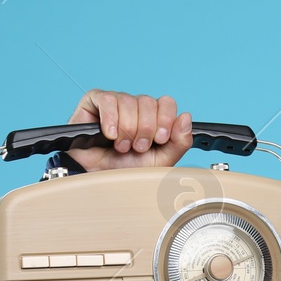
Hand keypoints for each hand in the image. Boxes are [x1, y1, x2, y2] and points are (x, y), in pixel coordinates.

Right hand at [63, 90, 194, 170]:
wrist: (100, 180)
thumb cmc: (128, 170)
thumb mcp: (161, 161)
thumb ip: (180, 141)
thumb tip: (186, 117)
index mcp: (153, 117)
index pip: (166, 102)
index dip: (165, 119)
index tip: (159, 139)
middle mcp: (135, 107)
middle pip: (148, 101)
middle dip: (144, 129)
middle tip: (138, 147)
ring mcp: (115, 103)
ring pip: (128, 101)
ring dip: (126, 129)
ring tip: (122, 146)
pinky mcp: (94, 103)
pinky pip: (106, 99)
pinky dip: (110, 119)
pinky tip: (110, 135)